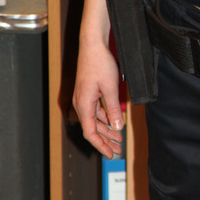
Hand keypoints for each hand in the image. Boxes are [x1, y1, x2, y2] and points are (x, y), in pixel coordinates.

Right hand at [73, 40, 124, 158]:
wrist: (92, 45)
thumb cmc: (99, 63)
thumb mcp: (111, 88)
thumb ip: (113, 109)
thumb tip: (117, 127)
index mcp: (83, 105)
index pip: (90, 132)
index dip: (100, 145)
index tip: (110, 154)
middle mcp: (81, 103)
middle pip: (92, 128)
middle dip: (105, 140)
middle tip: (117, 149)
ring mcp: (84, 98)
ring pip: (94, 120)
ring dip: (106, 129)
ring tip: (118, 137)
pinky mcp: (88, 92)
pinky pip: (95, 110)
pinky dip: (105, 118)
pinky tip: (114, 121)